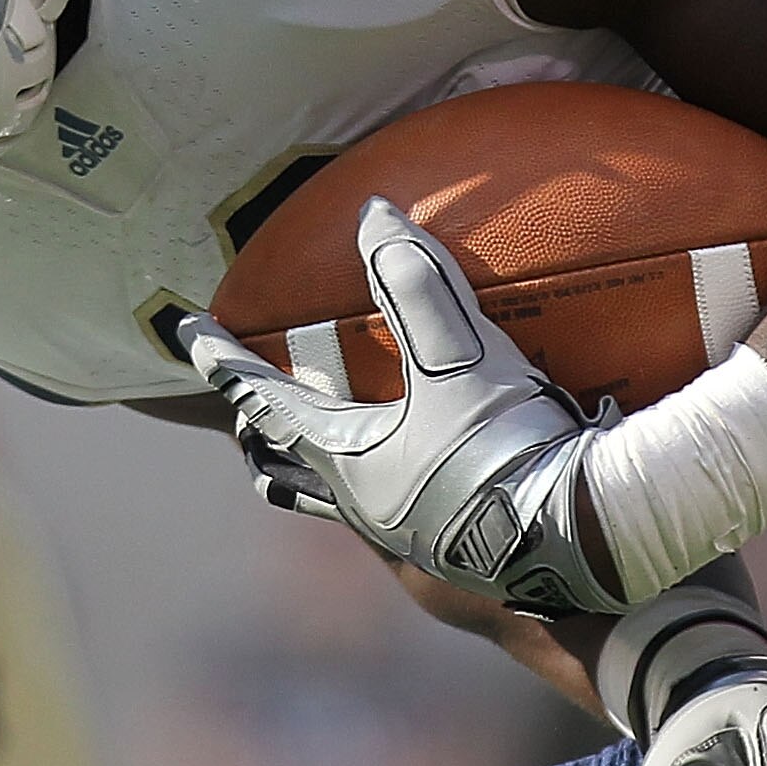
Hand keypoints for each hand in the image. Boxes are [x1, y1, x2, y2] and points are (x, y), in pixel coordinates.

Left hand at [181, 199, 623, 615]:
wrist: (578, 543)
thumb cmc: (503, 451)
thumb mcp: (458, 359)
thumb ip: (414, 284)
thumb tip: (374, 215)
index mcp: (345, 459)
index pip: (262, 400)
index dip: (225, 360)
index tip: (188, 331)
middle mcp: (365, 506)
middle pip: (290, 467)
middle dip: (265, 436)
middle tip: (248, 413)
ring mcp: (411, 536)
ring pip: (343, 501)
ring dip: (324, 471)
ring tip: (322, 451)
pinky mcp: (463, 550)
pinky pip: (410, 511)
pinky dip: (400, 482)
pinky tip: (436, 470)